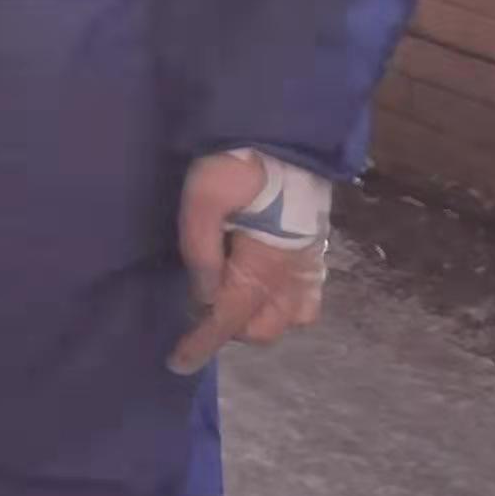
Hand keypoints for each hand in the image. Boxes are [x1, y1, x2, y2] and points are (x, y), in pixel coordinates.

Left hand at [170, 148, 334, 373]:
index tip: (178, 362)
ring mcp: (310, 266)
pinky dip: (280, 303)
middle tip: (198, 303)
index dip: (202, 343)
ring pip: (287, 319)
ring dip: (255, 317)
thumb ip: (201, 249)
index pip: (230, 319)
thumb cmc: (239, 161)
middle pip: (260, 328)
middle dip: (227, 327)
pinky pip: (305, 299)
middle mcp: (294, 275)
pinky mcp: (317, 253)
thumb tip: (204, 298)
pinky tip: (256, 283)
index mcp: (266, 264)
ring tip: (226, 292)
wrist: (284, 133)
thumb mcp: (203, 197)